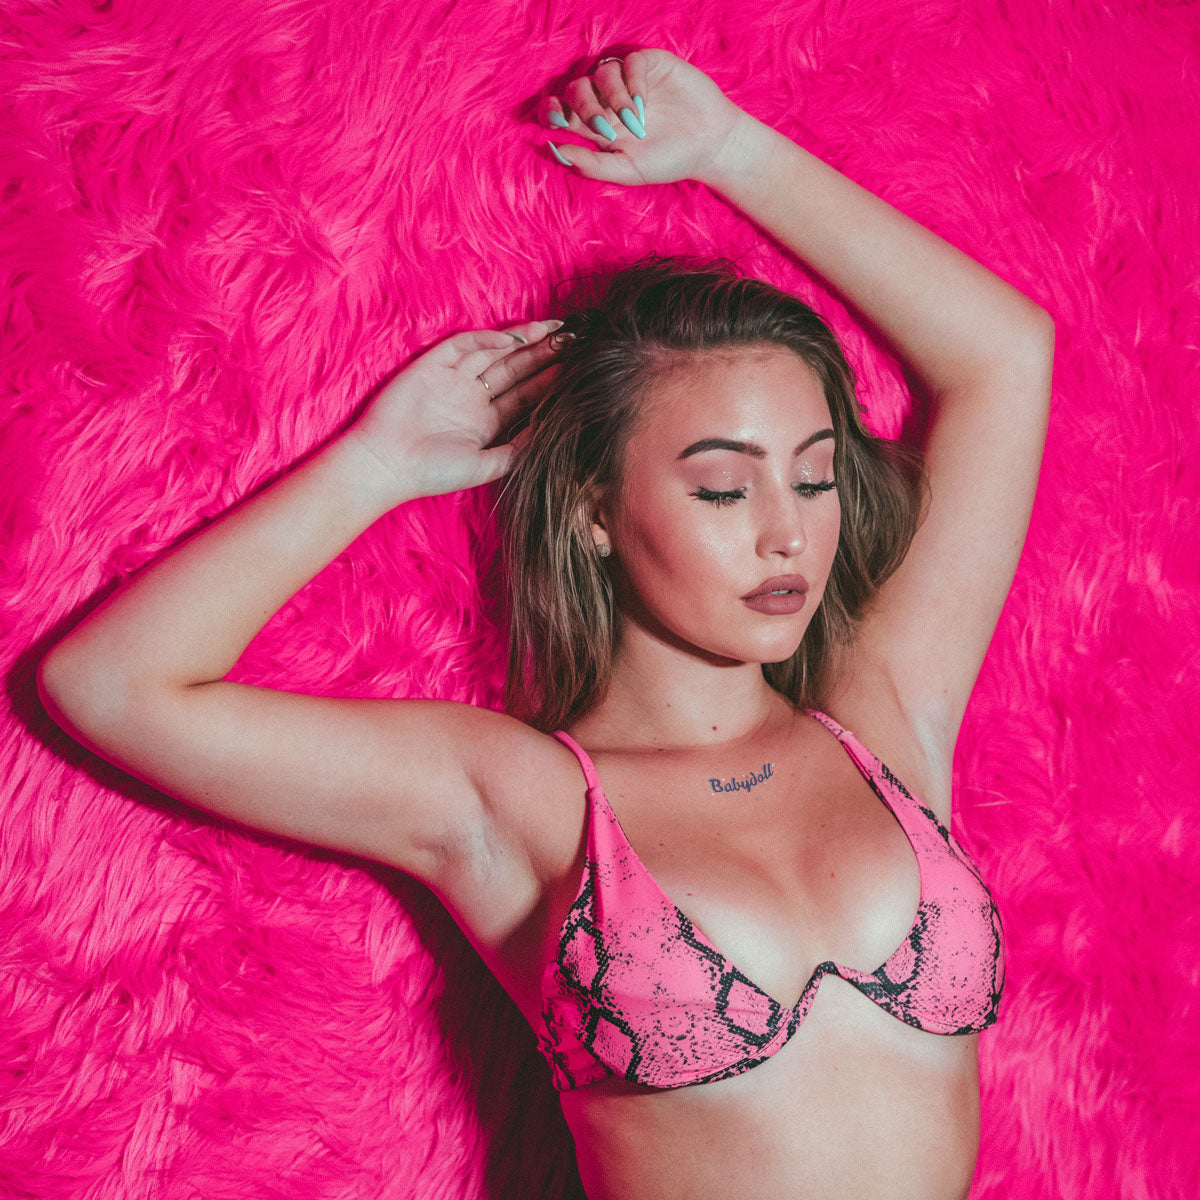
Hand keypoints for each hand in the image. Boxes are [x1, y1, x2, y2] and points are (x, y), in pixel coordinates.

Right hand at [345, 320, 563, 500]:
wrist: (387, 464)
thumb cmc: (432, 473)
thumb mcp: (485, 467)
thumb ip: (517, 450)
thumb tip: (550, 430)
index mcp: (487, 422)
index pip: (525, 395)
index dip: (549, 381)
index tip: (577, 369)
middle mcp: (473, 397)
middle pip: (515, 370)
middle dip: (542, 354)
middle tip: (571, 340)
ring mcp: (454, 379)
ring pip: (494, 353)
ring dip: (522, 341)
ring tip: (551, 331)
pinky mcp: (433, 365)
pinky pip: (463, 346)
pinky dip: (487, 341)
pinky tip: (512, 340)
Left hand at [539, 48, 750, 187]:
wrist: (709, 147)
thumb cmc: (668, 162)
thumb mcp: (627, 170)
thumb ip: (591, 165)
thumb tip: (555, 150)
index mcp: (596, 126)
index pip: (561, 110)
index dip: (551, 111)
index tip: (558, 123)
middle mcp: (607, 100)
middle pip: (576, 89)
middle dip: (584, 108)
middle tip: (604, 131)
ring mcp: (627, 81)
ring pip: (601, 73)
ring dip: (613, 99)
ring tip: (636, 125)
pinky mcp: (650, 65)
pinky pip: (629, 63)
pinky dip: (631, 83)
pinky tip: (644, 105)